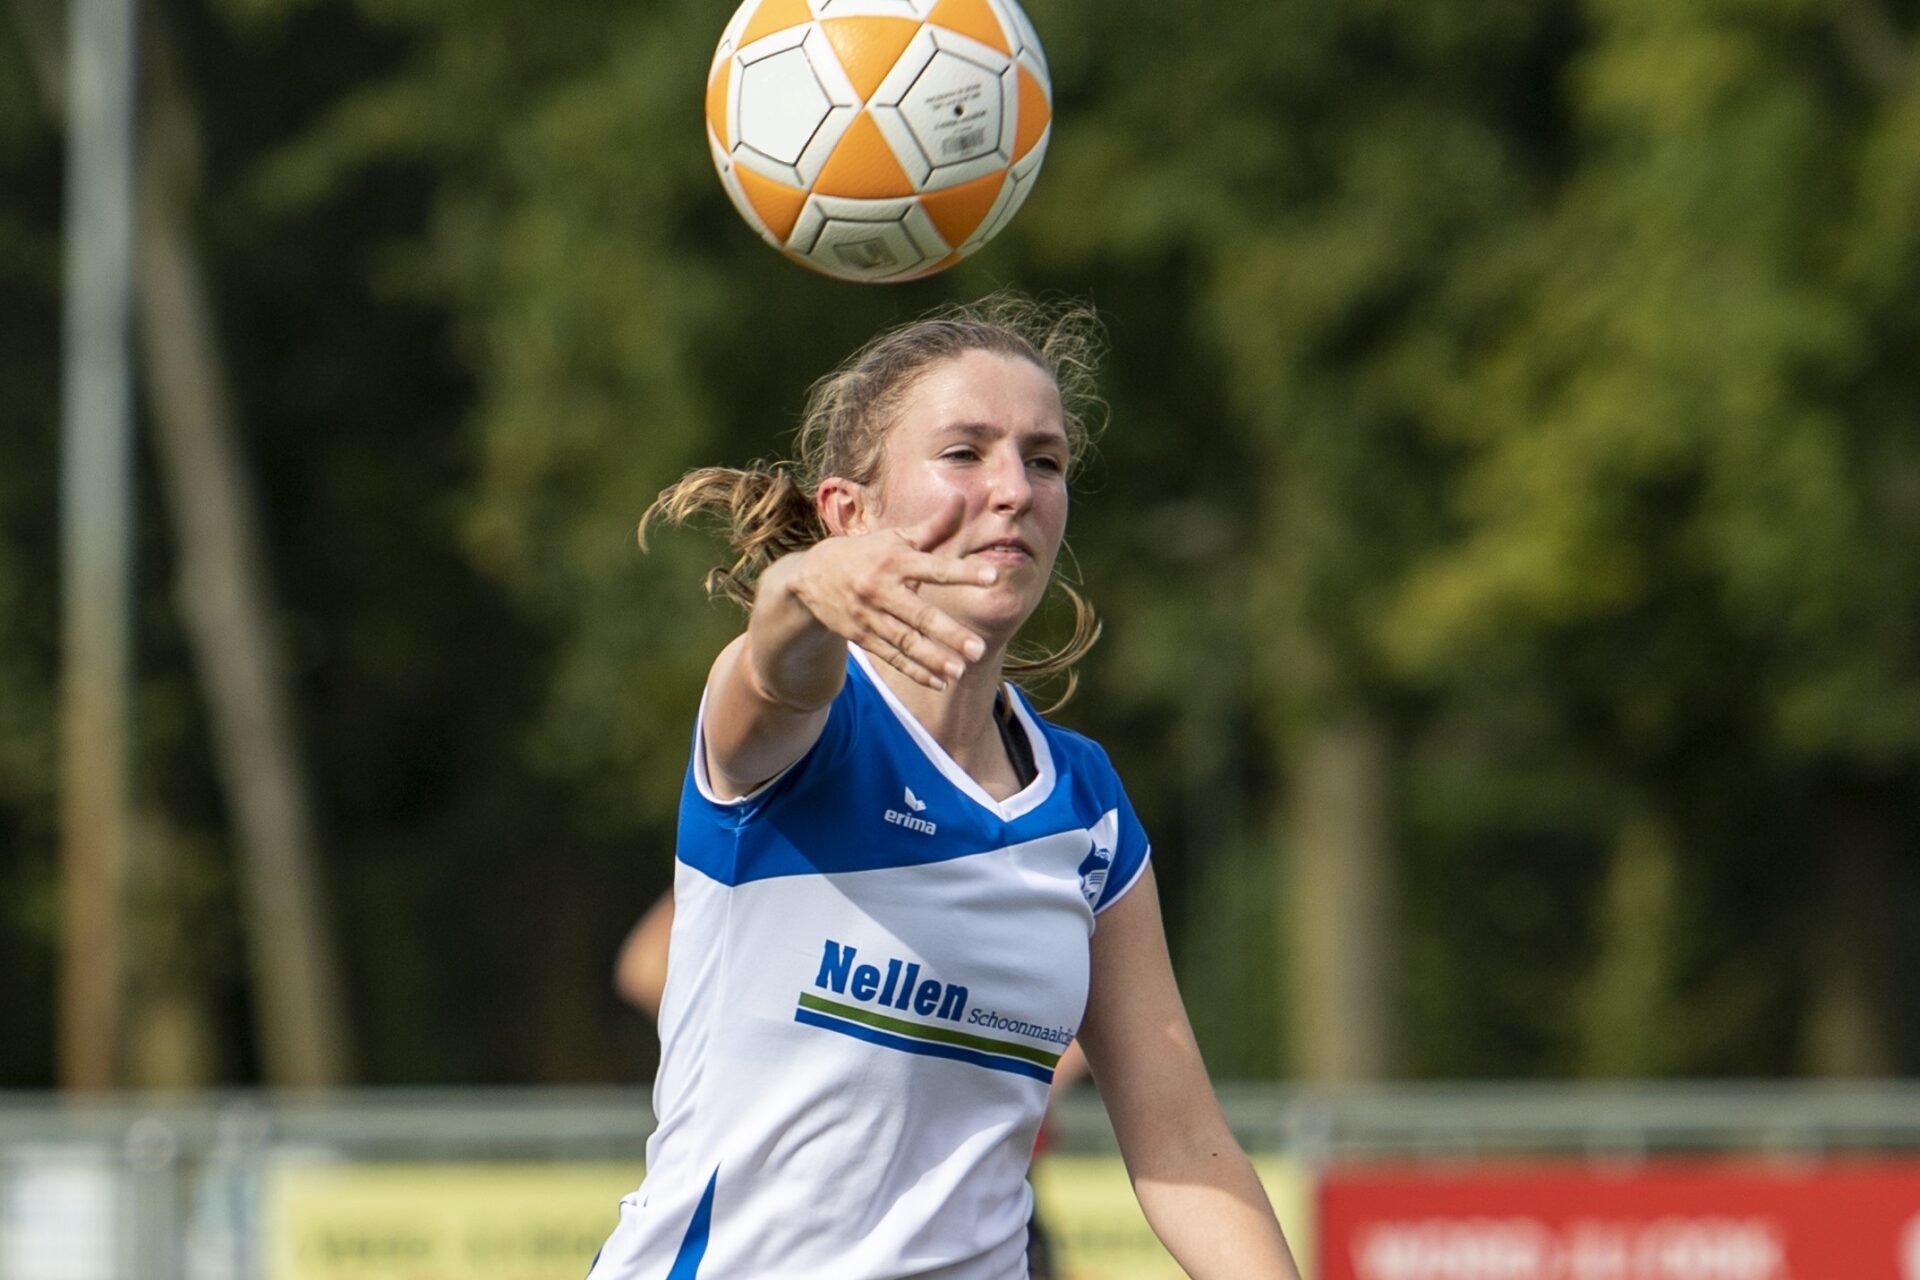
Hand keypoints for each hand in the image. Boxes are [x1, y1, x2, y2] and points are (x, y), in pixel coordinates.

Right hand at [786, 494, 997, 690]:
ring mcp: (870, 616)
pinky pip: (891, 656)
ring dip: (932, 658)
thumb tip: (962, 499)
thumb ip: (933, 527)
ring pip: (905, 641)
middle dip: (949, 633)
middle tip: (978, 648)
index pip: (934, 567)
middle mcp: (882, 589)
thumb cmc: (866, 553)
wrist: (809, 576)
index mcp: (896, 560)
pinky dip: (914, 670)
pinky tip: (939, 681)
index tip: (993, 576)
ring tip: (960, 670)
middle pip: (919, 614)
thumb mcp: (895, 537)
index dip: (963, 571)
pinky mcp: (861, 637)